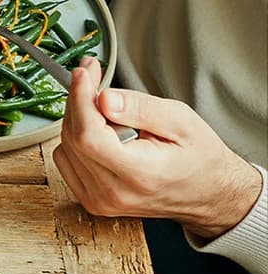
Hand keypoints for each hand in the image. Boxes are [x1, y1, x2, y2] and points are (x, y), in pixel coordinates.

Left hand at [54, 58, 261, 240]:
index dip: (80, 100)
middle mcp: (114, 192)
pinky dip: (76, 139)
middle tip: (91, 76)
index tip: (83, 73)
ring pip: (66, 147)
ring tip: (106, 108)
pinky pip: (66, 160)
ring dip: (77, 119)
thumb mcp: (182, 122)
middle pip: (74, 138)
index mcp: (140, 175)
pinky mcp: (92, 200)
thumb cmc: (200, 158)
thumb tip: (103, 99)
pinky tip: (101, 131)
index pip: (88, 136)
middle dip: (78, 100)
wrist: (208, 193)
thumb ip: (141, 109)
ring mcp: (100, 200)